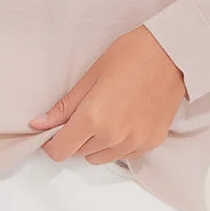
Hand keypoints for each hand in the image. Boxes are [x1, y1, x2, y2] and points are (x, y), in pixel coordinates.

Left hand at [28, 23, 187, 164]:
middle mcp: (113, 137)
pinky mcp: (151, 143)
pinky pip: (123, 154)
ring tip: (105, 114)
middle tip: (84, 111)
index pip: (60, 151)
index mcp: (93, 118)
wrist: (171, 53)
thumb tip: (38, 124)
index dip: (52, 141)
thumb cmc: (130, 56)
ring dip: (95, 143)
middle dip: (75, 137)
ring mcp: (134, 143)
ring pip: (100, 157)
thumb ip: (65, 106)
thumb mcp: (91, 76)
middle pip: (79, 153)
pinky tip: (123, 118)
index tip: (54, 129)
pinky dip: (117, 143)